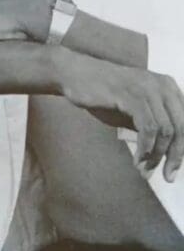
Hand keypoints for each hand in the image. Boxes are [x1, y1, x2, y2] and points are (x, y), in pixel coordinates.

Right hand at [58, 50, 183, 181]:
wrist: (76, 74)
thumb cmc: (104, 93)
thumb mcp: (134, 110)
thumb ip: (152, 125)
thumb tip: (167, 153)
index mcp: (169, 87)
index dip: (182, 148)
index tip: (173, 168)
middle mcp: (164, 86)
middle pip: (181, 127)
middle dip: (175, 156)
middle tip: (167, 176)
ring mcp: (148, 89)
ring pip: (165, 130)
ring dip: (157, 155)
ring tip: (144, 169)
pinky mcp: (131, 95)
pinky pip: (147, 127)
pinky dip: (146, 148)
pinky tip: (138, 159)